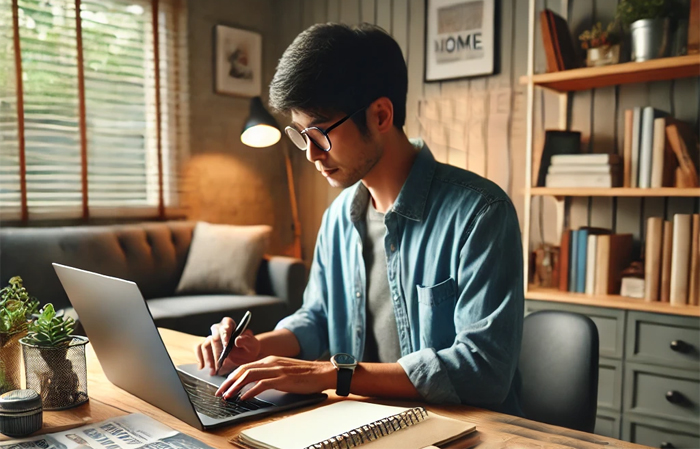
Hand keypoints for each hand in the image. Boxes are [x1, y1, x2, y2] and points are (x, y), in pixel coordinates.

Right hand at [194, 317, 260, 375]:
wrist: (246, 356)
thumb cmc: (249, 348)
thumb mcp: (251, 345)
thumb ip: (246, 341)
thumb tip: (237, 340)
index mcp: (231, 325)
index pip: (226, 324)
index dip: (225, 333)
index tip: (227, 344)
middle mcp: (219, 330)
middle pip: (214, 336)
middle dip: (217, 351)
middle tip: (220, 363)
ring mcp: (211, 338)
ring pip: (205, 345)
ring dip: (208, 358)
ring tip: (213, 370)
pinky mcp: (206, 347)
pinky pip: (199, 350)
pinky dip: (200, 358)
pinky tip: (203, 367)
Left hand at [215, 356, 335, 400]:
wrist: (322, 372)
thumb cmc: (304, 374)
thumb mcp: (283, 370)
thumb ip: (270, 374)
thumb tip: (255, 384)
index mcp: (269, 359)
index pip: (245, 366)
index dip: (232, 376)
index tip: (223, 386)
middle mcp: (270, 362)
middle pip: (243, 369)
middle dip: (228, 381)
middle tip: (219, 392)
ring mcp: (276, 369)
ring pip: (249, 375)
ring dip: (236, 386)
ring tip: (228, 396)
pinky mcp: (282, 378)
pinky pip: (261, 384)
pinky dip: (250, 391)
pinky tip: (244, 397)